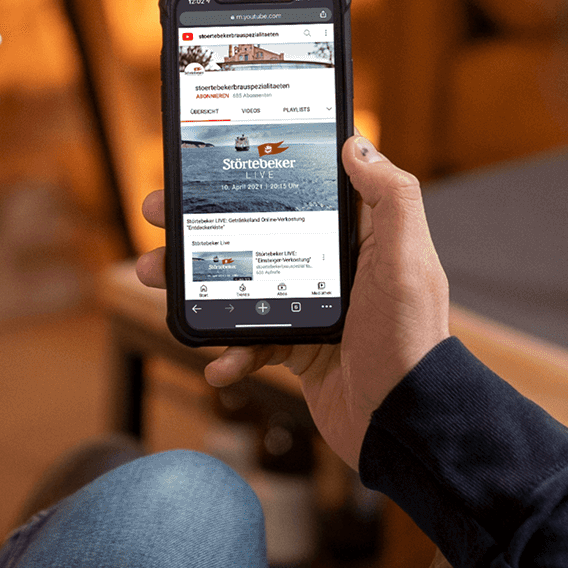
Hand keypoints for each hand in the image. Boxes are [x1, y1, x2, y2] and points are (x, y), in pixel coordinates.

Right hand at [133, 137, 448, 467]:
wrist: (404, 423)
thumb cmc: (411, 342)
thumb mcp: (408, 262)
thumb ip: (391, 199)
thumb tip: (357, 144)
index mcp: (357, 237)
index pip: (301, 189)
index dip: (255, 171)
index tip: (211, 160)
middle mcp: (331, 267)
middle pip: (256, 230)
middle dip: (201, 223)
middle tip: (159, 212)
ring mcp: (310, 307)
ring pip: (240, 283)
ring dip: (194, 281)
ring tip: (155, 277)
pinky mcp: (297, 348)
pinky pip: (250, 341)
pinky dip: (228, 351)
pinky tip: (217, 360)